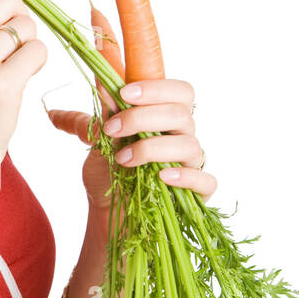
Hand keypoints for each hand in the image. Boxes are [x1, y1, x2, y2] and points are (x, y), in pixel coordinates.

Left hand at [105, 78, 216, 199]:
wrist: (107, 210)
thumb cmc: (109, 169)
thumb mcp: (97, 140)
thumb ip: (98, 116)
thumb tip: (92, 86)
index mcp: (165, 117)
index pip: (179, 91)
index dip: (156, 89)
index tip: (124, 94)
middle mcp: (182, 136)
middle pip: (182, 114)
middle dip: (143, 117)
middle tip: (112, 129)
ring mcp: (191, 164)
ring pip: (190, 146)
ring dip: (152, 149)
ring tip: (122, 159)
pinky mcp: (197, 192)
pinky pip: (206, 181)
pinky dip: (186, 177)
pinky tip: (163, 177)